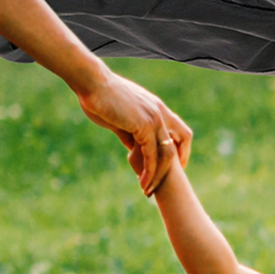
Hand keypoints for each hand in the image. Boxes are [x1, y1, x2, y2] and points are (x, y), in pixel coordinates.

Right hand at [75, 66, 190, 193]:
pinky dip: (149, 171)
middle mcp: (160, 112)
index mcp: (156, 107)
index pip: (179, 130)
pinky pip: (152, 155)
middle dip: (177, 164)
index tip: (172, 166)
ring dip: (159, 174)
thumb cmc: (100, 97)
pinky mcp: (144, 125)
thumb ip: (129, 133)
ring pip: (167, 153)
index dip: (180, 148)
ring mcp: (154, 118)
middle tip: (165, 182)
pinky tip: (142, 182)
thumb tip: (132, 148)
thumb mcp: (119, 118)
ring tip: (148, 190)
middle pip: (182, 140)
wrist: (92, 83)